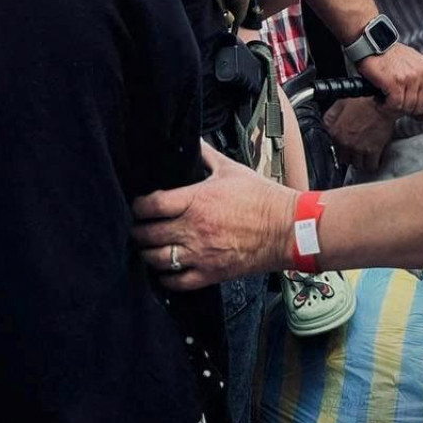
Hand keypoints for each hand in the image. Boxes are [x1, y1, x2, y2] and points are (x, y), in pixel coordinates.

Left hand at [132, 141, 295, 287]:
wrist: (287, 229)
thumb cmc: (261, 197)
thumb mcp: (230, 169)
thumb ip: (206, 154)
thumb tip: (192, 140)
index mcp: (195, 201)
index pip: (151, 205)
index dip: (138, 206)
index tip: (137, 205)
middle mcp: (193, 229)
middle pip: (148, 234)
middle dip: (137, 230)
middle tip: (136, 227)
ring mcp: (201, 254)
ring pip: (157, 260)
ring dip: (147, 253)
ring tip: (145, 247)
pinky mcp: (211, 274)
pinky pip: (177, 282)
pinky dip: (165, 278)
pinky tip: (163, 270)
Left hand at [324, 97, 394, 172]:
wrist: (382, 104)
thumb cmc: (364, 102)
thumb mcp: (341, 103)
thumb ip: (330, 116)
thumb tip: (325, 124)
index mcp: (336, 132)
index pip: (332, 148)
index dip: (339, 147)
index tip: (343, 146)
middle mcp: (345, 143)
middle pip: (344, 159)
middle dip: (348, 155)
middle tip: (354, 150)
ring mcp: (359, 148)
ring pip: (356, 165)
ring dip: (359, 161)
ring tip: (363, 155)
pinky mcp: (373, 151)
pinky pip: (370, 166)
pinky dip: (371, 165)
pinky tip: (372, 160)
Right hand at [358, 42, 422, 119]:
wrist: (371, 43)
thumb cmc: (389, 54)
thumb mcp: (414, 63)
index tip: (421, 116)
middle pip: (421, 107)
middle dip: (407, 110)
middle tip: (396, 105)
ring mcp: (409, 78)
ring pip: (408, 108)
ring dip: (394, 108)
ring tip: (386, 101)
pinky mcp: (394, 82)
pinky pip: (395, 105)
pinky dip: (386, 106)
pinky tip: (381, 101)